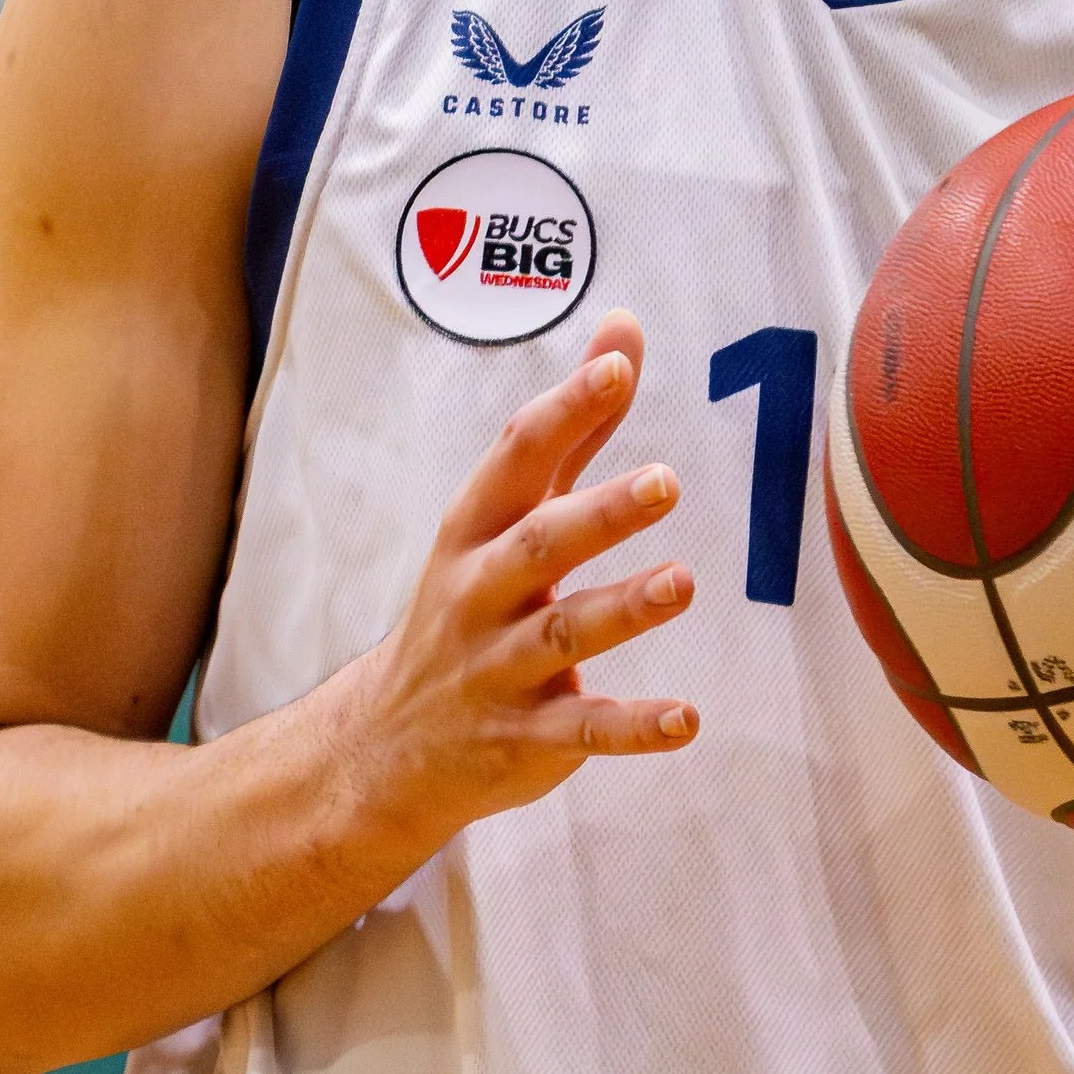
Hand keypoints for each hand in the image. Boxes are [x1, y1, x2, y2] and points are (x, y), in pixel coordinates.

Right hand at [328, 310, 697, 854]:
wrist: (387, 744)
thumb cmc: (469, 602)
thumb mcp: (504, 515)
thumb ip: (574, 428)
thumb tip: (624, 329)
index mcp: (476, 528)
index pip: (517, 457)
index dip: (566, 410)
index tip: (616, 366)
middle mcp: (481, 592)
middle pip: (539, 544)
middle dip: (599, 513)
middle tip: (665, 483)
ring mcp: (500, 667)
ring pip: (563, 634)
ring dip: (624, 609)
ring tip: (682, 583)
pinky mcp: (527, 737)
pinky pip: (583, 730)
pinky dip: (634, 726)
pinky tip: (686, 718)